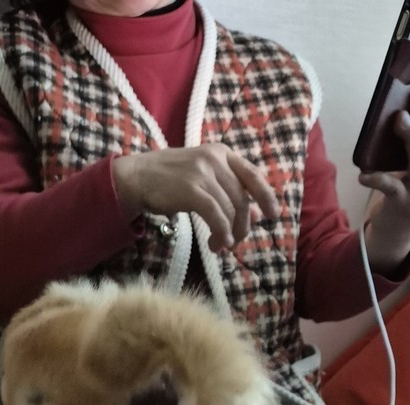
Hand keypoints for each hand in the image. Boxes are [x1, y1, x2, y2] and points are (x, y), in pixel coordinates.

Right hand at [112, 143, 280, 252]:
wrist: (137, 177)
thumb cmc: (169, 181)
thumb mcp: (202, 179)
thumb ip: (228, 193)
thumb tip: (257, 215)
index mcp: (221, 153)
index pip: (253, 175)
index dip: (266, 196)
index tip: (273, 215)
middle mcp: (215, 159)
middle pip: (243, 198)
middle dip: (243, 225)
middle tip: (234, 242)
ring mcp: (203, 172)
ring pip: (231, 209)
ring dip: (229, 233)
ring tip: (219, 246)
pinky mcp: (192, 189)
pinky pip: (216, 215)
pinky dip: (221, 233)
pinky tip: (218, 244)